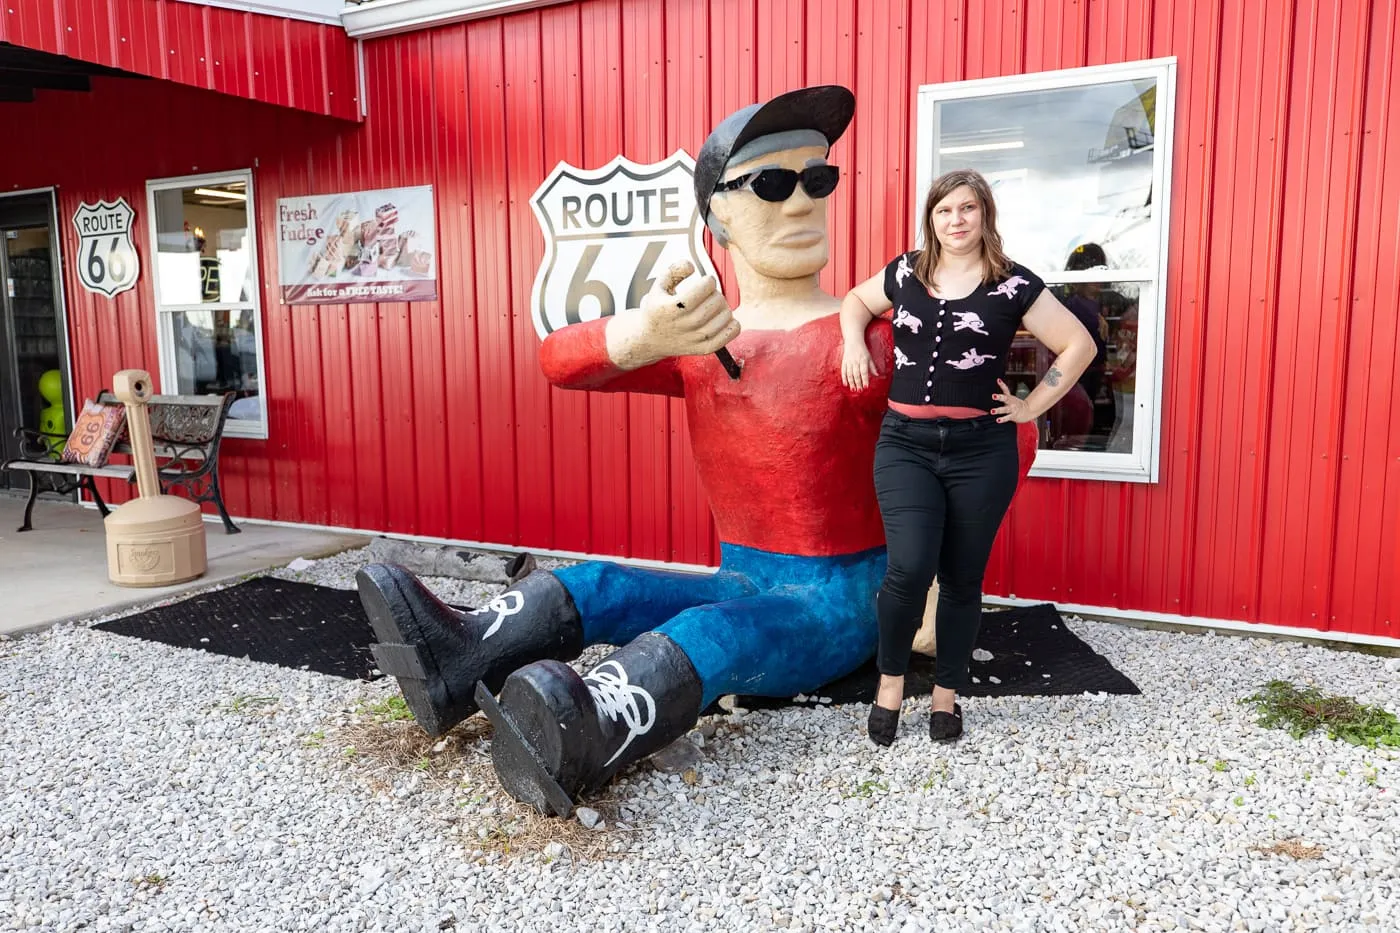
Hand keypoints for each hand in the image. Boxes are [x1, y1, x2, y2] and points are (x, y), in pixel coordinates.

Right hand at [616, 261, 738, 364]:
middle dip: (715, 293)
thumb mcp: (658, 286)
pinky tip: (721, 319)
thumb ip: (674, 271)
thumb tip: (691, 265)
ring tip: (711, 307)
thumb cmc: (656, 311)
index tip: (703, 283)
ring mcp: (697, 339)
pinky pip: (731, 332)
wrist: (650, 340)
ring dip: (723, 307)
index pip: (705, 287)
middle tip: (706, 296)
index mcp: (673, 307)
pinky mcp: (706, 348)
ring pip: (726, 315)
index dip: (708, 280)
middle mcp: (686, 324)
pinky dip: (733, 324)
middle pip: (717, 300)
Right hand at [841, 340, 877, 390]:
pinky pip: (843, 371)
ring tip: (853, 389)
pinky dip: (844, 378)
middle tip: (859, 390)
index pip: (864, 372)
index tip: (866, 386)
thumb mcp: (869, 357)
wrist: (853, 341)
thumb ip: (872, 367)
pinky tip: (846, 384)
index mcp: (863, 360)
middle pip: (856, 374)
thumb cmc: (862, 349)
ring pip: (850, 374)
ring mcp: (849, 362)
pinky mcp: (844, 362)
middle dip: (858, 383)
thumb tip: (877, 375)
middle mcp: (856, 361)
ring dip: (851, 382)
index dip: (865, 380)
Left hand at [992, 379, 1035, 422]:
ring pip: (1005, 409)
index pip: (1006, 389)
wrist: (1027, 411)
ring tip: (992, 411)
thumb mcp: (1010, 398)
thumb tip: (997, 381)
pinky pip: (1007, 417)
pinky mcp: (1013, 415)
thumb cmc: (1016, 404)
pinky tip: (998, 420)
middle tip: (993, 396)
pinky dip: (1002, 419)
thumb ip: (1003, 393)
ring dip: (998, 410)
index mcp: (1010, 397)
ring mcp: (1012, 409)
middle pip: (1005, 398)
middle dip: (999, 397)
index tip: (998, 380)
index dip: (1002, 385)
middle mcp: (1011, 402)